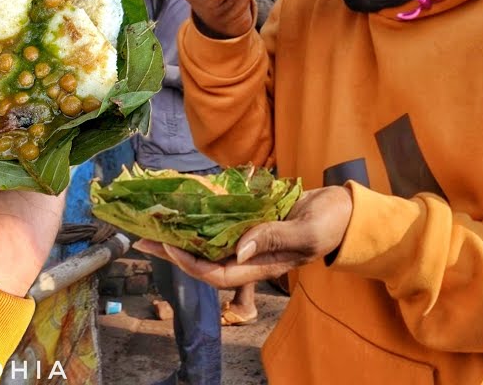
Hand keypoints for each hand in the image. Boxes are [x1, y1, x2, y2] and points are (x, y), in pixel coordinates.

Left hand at [133, 186, 352, 288]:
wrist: (342, 209)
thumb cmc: (329, 223)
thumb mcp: (307, 232)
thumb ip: (274, 240)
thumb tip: (239, 249)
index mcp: (263, 266)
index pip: (218, 274)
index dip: (191, 263)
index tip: (170, 244)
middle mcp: (249, 257)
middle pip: (202, 263)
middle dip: (171, 252)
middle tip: (140, 238)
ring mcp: (247, 242)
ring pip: (205, 246)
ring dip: (178, 237)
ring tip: (149, 227)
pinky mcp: (247, 225)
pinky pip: (216, 227)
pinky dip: (196, 221)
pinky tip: (178, 211)